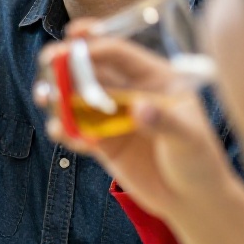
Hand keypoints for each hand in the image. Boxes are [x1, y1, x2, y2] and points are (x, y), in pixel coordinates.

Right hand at [36, 33, 235, 219]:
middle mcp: (129, 92)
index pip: (120, 53)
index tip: (74, 45)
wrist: (191, 198)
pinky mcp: (99, 142)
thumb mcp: (189, 139)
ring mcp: (111, 117)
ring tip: (45, 97)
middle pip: (90, 69)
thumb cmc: (199, 161)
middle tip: (48, 61)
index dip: (96, 44)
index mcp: (154, 79)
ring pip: (76, 97)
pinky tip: (60, 131)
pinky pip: (74, 130)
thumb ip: (164, 122)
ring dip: (56, 94)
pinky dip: (63, 129)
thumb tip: (139, 108)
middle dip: (65, 63)